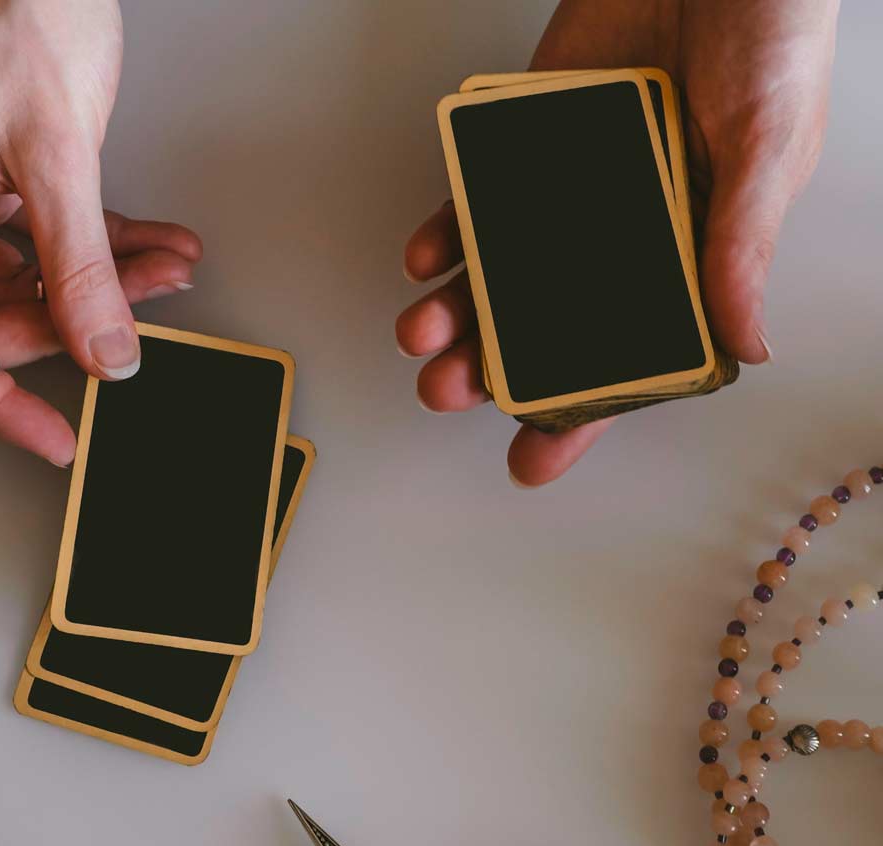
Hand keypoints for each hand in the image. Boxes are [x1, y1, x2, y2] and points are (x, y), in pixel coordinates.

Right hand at [0, 0, 201, 465]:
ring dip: (106, 280)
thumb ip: (82, 266)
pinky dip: (106, 246)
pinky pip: (50, 237)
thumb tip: (104, 351)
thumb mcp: (55, 155)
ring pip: (33, 277)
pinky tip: (157, 247)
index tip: (55, 439)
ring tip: (168, 268)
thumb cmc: (11, 2)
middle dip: (75, 319)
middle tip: (137, 324)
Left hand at [397, 0, 838, 485]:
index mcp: (682, 260)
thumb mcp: (767, 148)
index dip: (578, 417)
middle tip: (449, 388)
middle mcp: (615, 243)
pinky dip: (446, 233)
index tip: (528, 462)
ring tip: (419, 334)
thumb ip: (741, 246)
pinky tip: (422, 258)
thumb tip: (745, 345)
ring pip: (499, 276)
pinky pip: (478, 202)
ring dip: (453, 311)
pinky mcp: (526, 148)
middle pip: (543, 328)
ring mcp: (565, 199)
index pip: (624, 361)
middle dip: (491, 367)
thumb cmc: (768, 37)